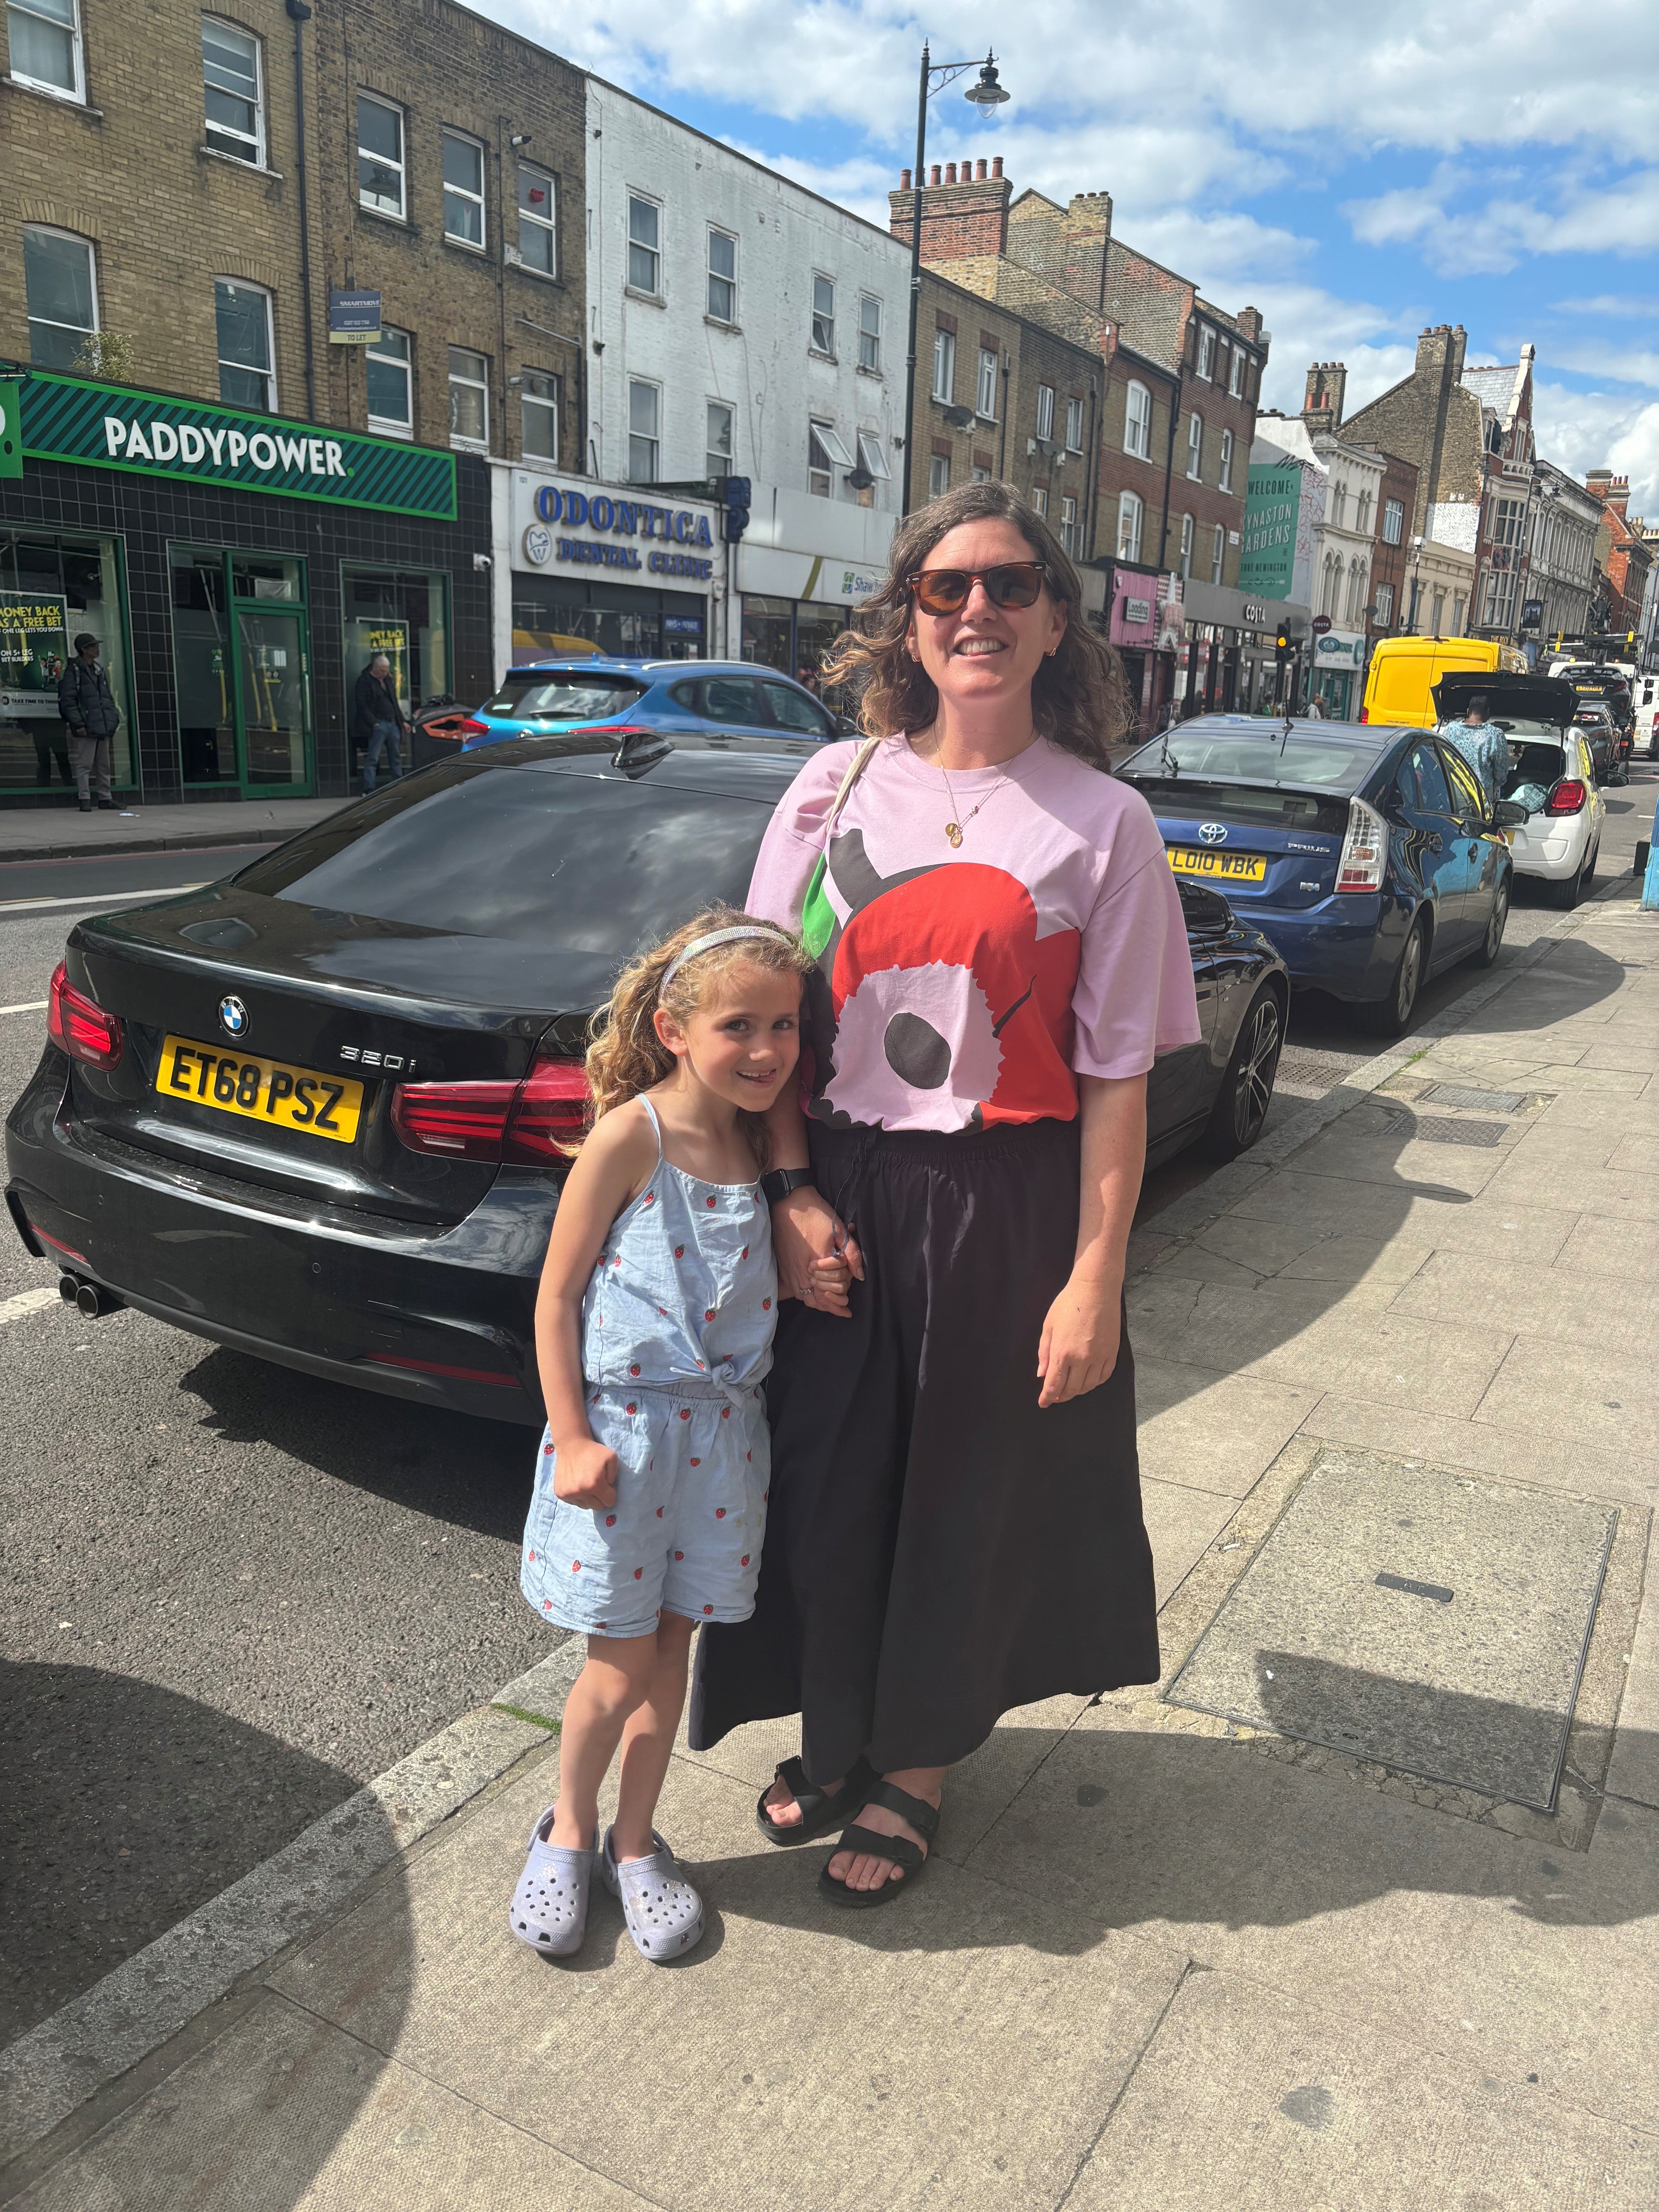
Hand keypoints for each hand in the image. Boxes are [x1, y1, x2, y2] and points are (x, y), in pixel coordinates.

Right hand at [551, 1434, 619, 1508]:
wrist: (571, 1445)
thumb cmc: (593, 1451)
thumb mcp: (612, 1458)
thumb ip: (615, 1476)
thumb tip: (609, 1489)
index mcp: (595, 1485)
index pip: (610, 1502)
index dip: (611, 1493)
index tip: (607, 1485)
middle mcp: (580, 1492)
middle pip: (598, 1507)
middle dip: (601, 1498)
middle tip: (597, 1485)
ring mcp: (568, 1494)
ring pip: (585, 1506)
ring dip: (588, 1498)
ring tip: (586, 1483)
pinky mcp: (560, 1493)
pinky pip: (574, 1502)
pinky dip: (577, 1496)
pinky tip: (577, 1483)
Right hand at [772, 1188, 863, 1315]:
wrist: (790, 1204)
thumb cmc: (816, 1216)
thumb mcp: (840, 1231)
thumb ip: (853, 1254)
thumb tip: (860, 1275)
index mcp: (819, 1264)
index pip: (830, 1294)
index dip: (840, 1306)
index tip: (848, 1310)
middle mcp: (803, 1272)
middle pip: (817, 1301)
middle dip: (831, 1305)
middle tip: (842, 1306)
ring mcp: (792, 1271)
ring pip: (805, 1298)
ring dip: (818, 1304)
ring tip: (828, 1304)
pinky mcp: (784, 1268)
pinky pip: (794, 1291)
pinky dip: (805, 1296)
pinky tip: (812, 1293)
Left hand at [1037, 1273, 1121, 1408]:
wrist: (1096, 1289)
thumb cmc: (1069, 1303)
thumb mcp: (1049, 1326)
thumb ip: (1044, 1353)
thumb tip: (1042, 1374)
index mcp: (1062, 1352)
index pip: (1054, 1385)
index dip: (1048, 1397)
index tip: (1043, 1403)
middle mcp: (1082, 1358)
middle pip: (1071, 1389)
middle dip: (1061, 1396)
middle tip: (1055, 1396)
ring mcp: (1100, 1356)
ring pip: (1088, 1386)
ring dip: (1077, 1391)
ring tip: (1069, 1388)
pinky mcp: (1112, 1352)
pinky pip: (1104, 1376)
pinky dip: (1094, 1383)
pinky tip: (1087, 1380)